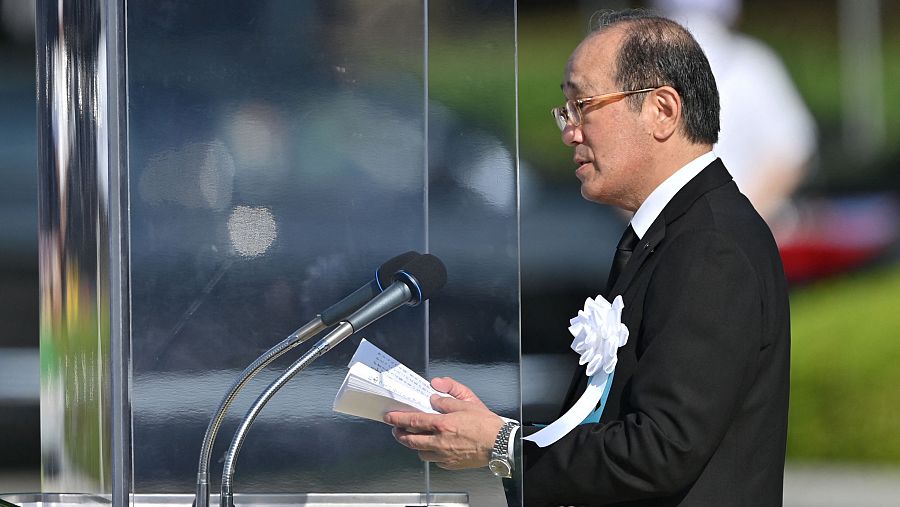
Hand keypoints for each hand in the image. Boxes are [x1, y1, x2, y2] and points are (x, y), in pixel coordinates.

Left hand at [384, 377, 503, 469]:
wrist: (500, 444)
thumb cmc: (486, 424)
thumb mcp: (467, 401)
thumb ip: (447, 397)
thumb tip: (434, 398)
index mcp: (442, 424)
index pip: (412, 421)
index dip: (397, 419)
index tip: (389, 417)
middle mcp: (439, 441)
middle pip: (411, 440)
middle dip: (399, 434)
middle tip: (396, 430)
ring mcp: (444, 455)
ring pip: (420, 453)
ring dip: (414, 445)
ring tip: (415, 439)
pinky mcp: (451, 464)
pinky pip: (434, 460)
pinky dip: (430, 454)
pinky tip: (434, 448)